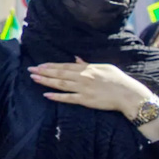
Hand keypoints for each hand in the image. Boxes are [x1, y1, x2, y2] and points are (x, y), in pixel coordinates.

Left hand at [29, 58, 153, 115]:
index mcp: (87, 68)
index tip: (39, 65)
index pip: (64, 66)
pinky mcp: (86, 100)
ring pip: (61, 84)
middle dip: (44, 72)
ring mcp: (83, 89)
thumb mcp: (104, 67)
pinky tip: (47, 94)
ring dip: (46, 81)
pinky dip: (57, 96)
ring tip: (34, 79)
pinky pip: (68, 98)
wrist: (128, 94)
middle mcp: (83, 77)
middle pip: (59, 74)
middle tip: (30, 70)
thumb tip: (76, 59)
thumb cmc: (118, 80)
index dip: (51, 66)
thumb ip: (88, 63)